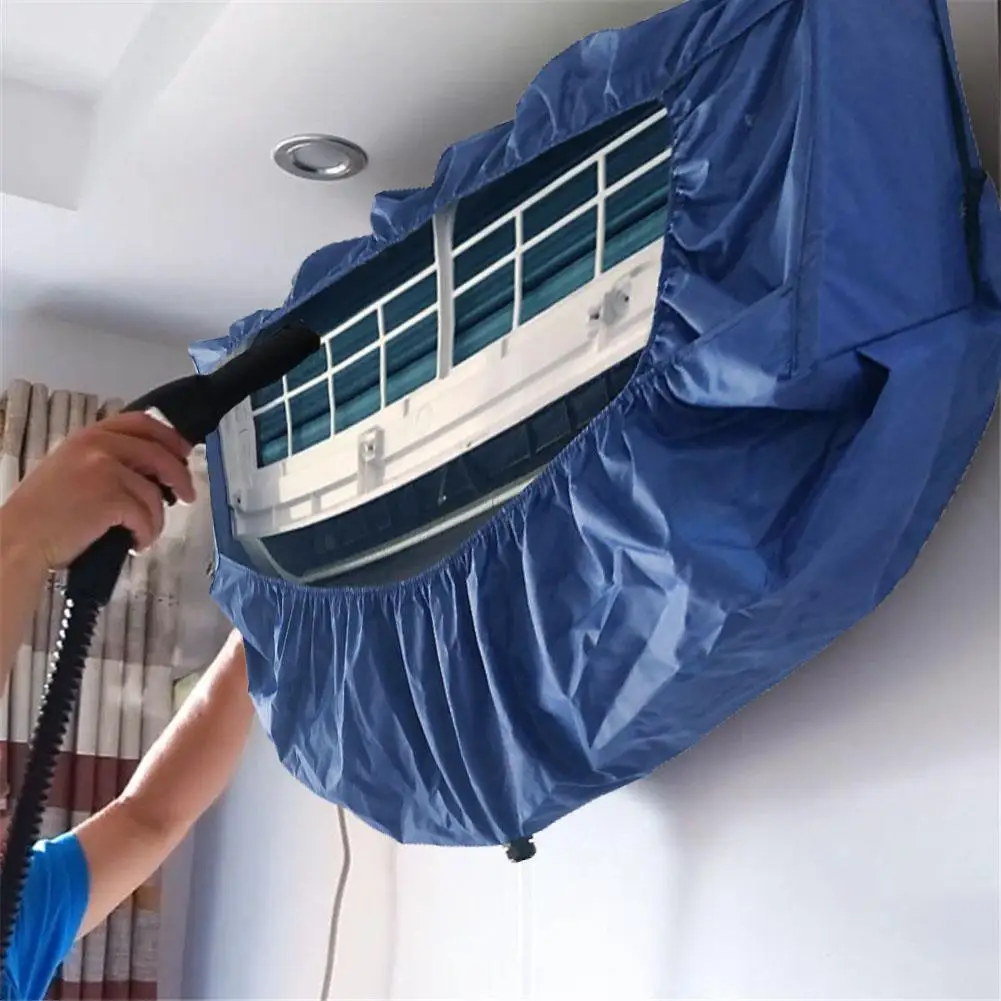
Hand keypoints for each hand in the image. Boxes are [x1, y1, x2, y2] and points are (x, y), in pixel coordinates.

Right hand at [0, 412, 195, 572]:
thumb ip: (104, 459)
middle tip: (188, 495)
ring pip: (154, 493)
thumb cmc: (44, 513)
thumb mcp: (71, 469)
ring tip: (144, 533)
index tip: (184, 453)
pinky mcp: (111, 498)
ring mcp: (105, 470)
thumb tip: (149, 469)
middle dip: (180, 476)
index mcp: (89, 436)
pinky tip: (136, 543)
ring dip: (156, 518)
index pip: (142, 423)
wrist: (19, 538)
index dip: (170, 437)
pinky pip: (146, 516)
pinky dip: (146, 533)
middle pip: (159, 453)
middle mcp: (98, 446)